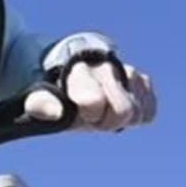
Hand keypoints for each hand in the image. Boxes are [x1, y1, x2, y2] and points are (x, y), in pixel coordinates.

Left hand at [24, 61, 156, 131]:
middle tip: (90, 115)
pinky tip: (115, 107)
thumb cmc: (48, 86)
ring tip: (101, 110)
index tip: (79, 110)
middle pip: (124, 111)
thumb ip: (41, 104)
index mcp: (79, 67)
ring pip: (139, 112)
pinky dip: (135, 116)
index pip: (96, 100)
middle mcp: (107, 65)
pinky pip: (150, 110)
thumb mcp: (36, 95)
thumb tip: (57, 111)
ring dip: (120, 119)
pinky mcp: (141, 80)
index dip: (89, 113)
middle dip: (106, 121)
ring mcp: (127, 71)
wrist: (59, 69)